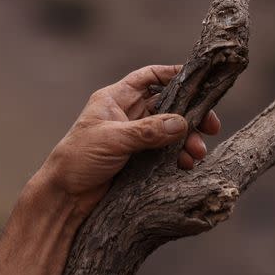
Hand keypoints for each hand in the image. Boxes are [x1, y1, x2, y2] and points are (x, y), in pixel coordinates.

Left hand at [40, 65, 220, 213]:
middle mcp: (128, 115)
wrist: (63, 199)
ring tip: (197, 154)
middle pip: (168, 105)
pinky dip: (179, 157)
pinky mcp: (139, 161)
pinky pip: (167, 154)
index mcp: (116, 99)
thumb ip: (148, 131)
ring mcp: (135, 138)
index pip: (148, 77)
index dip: (172, 75)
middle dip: (190, 114)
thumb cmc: (77, 160)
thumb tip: (182, 123)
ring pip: (171, 131)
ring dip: (187, 140)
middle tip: (211, 126)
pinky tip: (187, 165)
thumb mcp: (113, 139)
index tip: (198, 81)